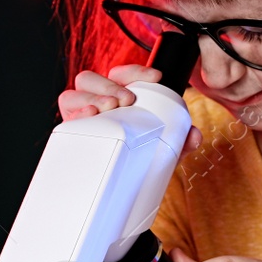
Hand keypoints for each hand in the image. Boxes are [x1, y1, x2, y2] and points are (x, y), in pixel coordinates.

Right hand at [58, 64, 200, 151]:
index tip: (156, 77)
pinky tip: (87, 116)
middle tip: (127, 100)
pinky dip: (75, 113)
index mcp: (115, 98)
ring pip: (74, 93)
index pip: (120, 74)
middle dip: (111, 85)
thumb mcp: (163, 150)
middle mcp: (95, 103)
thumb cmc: (138, 160)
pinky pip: (66, 116)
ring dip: (92, 96)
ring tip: (108, 108)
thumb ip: (181, 140)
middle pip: (91, 78)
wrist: (119, 192)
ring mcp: (80, 117)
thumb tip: (194, 136)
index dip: (136, 70)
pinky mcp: (70, 133)